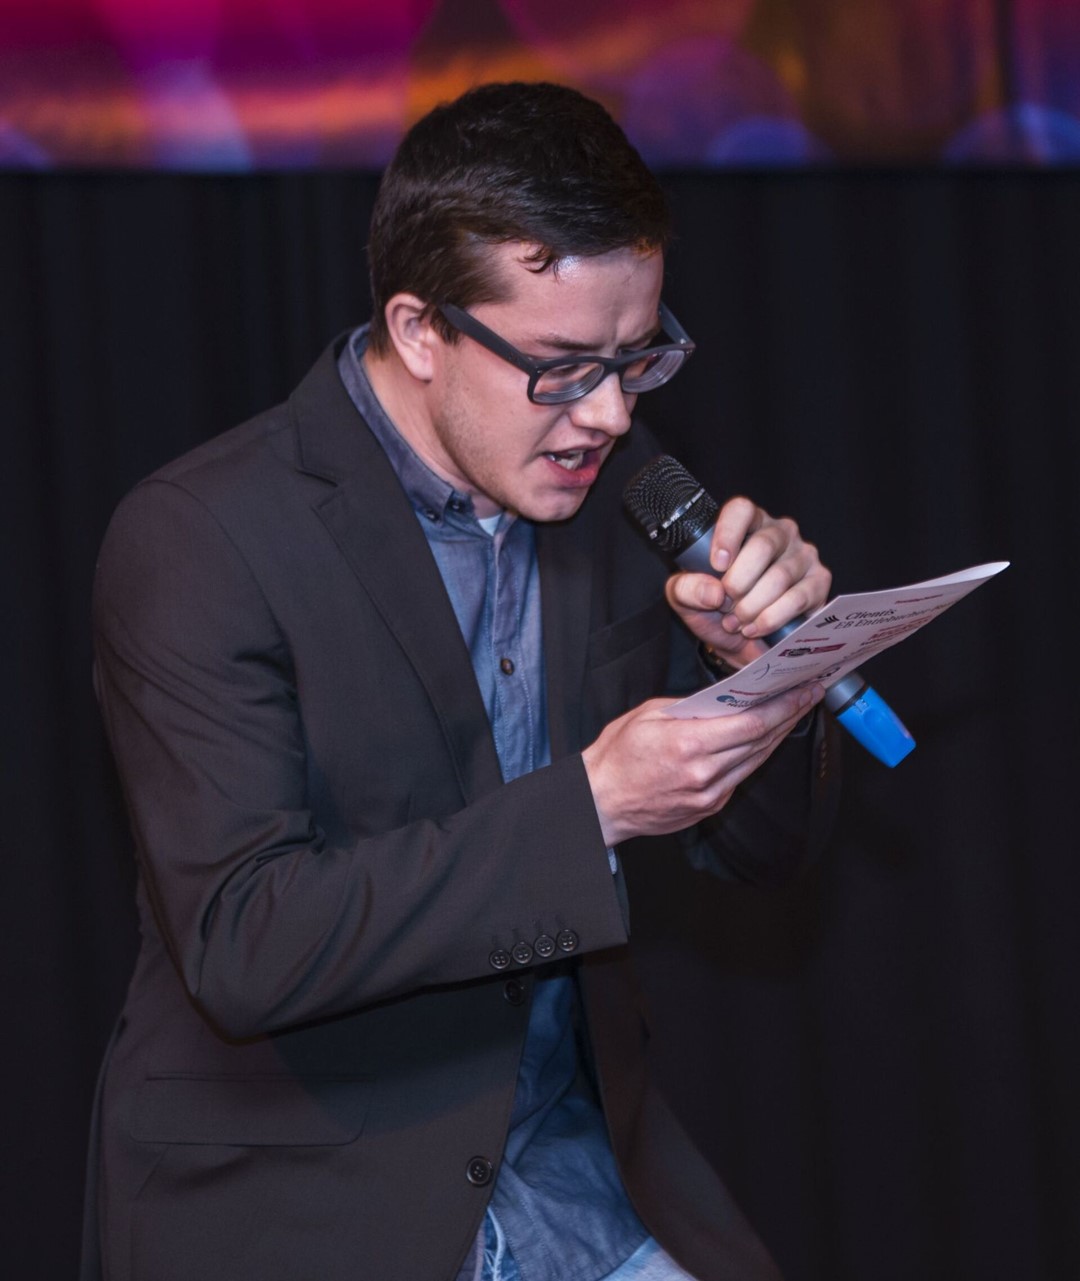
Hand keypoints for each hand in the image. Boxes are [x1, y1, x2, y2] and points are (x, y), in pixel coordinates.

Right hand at [581, 683, 823, 846]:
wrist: (601, 801)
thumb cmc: (618, 756)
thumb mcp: (649, 715)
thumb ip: (690, 707)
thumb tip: (724, 700)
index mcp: (689, 744)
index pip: (752, 724)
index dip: (783, 707)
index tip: (802, 691)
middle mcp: (704, 773)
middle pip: (761, 742)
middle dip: (789, 716)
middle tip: (808, 695)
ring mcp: (709, 794)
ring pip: (755, 761)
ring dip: (777, 736)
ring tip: (792, 713)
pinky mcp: (708, 807)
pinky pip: (740, 777)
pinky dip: (755, 756)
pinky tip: (763, 739)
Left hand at [664, 497, 831, 667]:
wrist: (739, 645)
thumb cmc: (714, 611)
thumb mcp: (685, 599)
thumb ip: (687, 589)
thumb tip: (714, 591)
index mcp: (745, 525)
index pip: (742, 510)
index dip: (728, 534)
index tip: (717, 564)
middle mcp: (779, 533)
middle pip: (763, 545)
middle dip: (738, 582)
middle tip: (725, 604)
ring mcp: (803, 555)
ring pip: (779, 577)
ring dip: (752, 606)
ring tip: (735, 622)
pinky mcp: (819, 582)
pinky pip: (798, 598)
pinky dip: (771, 618)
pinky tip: (755, 628)